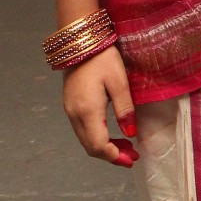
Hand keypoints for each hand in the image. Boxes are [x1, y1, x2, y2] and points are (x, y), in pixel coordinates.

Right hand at [61, 46, 138, 166]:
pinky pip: (82, 130)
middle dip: (111, 155)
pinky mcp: (69, 104)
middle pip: (90, 147)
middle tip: (132, 156)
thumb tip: (130, 134)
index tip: (131, 160)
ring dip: (104, 147)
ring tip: (125, 146)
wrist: (80, 40)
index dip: (115, 156)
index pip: (99, 145)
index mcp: (87, 111)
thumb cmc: (102, 58)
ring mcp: (69, 110)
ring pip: (85, 139)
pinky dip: (97, 136)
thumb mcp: (119, 82)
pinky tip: (111, 132)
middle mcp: (74, 114)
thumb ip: (125, 110)